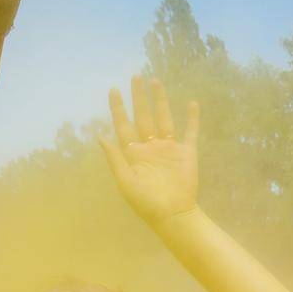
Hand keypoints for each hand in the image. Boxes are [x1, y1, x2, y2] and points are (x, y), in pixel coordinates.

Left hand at [99, 77, 200, 225]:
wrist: (173, 215)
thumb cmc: (146, 203)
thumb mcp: (125, 181)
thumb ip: (114, 158)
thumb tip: (100, 136)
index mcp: (133, 154)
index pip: (123, 125)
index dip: (118, 108)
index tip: (114, 90)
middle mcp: (150, 148)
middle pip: (143, 116)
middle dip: (138, 97)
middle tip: (135, 77)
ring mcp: (168, 149)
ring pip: (163, 118)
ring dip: (160, 101)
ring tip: (156, 81)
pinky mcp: (186, 153)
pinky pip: (190, 132)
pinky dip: (192, 118)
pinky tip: (191, 103)